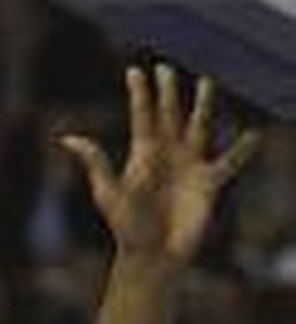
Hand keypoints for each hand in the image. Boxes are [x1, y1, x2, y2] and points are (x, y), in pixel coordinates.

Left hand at [62, 67, 260, 268]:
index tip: (135, 70)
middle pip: (169, 114)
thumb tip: (68, 138)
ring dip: (203, 105)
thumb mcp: (109, 193)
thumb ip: (96, 162)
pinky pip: (229, 162)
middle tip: (166, 67)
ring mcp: (188, 166)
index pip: (142, 116)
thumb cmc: (127, 228)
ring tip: (207, 80)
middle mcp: (166, 155)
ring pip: (199, 127)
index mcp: (142, 154)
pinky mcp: (208, 184)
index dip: (139, 94)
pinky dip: (243, 150)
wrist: (152, 256)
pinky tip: (255, 135)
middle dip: (168, 91)